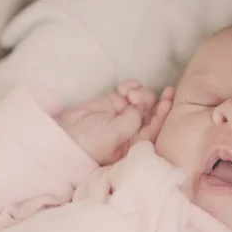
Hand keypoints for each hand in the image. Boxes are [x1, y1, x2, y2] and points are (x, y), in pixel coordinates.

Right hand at [58, 79, 174, 165]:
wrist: (63, 134)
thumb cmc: (88, 144)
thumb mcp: (112, 137)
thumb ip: (130, 122)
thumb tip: (140, 108)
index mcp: (138, 144)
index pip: (158, 129)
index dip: (166, 115)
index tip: (169, 102)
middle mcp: (136, 130)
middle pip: (156, 113)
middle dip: (161, 101)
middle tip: (166, 91)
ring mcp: (127, 115)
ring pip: (145, 100)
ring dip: (141, 93)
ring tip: (129, 94)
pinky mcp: (117, 102)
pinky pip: (131, 91)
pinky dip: (131, 86)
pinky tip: (123, 88)